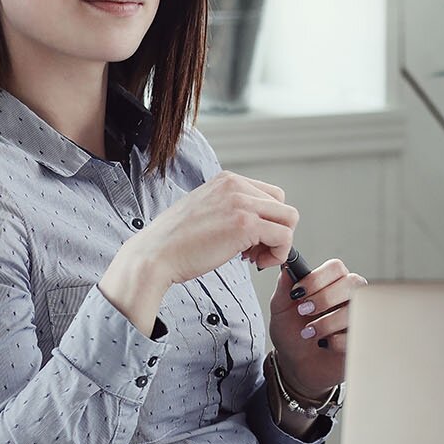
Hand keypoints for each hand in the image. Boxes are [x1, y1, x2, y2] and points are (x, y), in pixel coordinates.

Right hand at [133, 171, 298, 281]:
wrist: (154, 256)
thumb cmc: (174, 242)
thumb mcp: (205, 211)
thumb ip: (229, 209)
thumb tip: (256, 226)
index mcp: (226, 180)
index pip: (270, 195)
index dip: (267, 221)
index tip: (251, 240)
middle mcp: (236, 186)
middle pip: (283, 207)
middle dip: (275, 232)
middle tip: (254, 252)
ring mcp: (242, 203)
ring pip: (289, 220)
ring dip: (279, 244)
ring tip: (255, 258)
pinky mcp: (246, 225)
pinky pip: (284, 238)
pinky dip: (278, 254)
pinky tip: (256, 263)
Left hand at [269, 258, 366, 398]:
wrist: (296, 365)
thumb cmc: (291, 333)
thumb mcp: (280, 310)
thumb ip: (283, 288)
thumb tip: (287, 268)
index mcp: (330, 283)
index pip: (335, 267)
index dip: (317, 278)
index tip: (298, 292)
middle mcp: (348, 296)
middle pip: (352, 282)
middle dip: (326, 297)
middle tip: (304, 311)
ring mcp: (357, 317)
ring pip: (356, 308)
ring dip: (327, 321)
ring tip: (309, 333)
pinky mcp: (361, 338)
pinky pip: (357, 333)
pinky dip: (336, 340)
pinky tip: (325, 344)